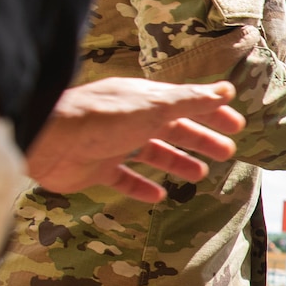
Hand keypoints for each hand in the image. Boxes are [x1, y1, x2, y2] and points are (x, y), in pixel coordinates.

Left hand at [26, 79, 244, 201]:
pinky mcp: (96, 168)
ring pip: (152, 153)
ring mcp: (113, 144)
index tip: (236, 126)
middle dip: (200, 138)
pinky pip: (125, 179)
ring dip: (177, 161)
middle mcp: (130, 119)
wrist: (48, 140)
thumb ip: (190, 100)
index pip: (186, 104)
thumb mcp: (154, 106)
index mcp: (145, 99)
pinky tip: (158, 195)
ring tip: (199, 174)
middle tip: (227, 152)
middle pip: (173, 128)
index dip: (212, 114)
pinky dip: (142, 186)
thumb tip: (226, 90)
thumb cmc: (103, 118)